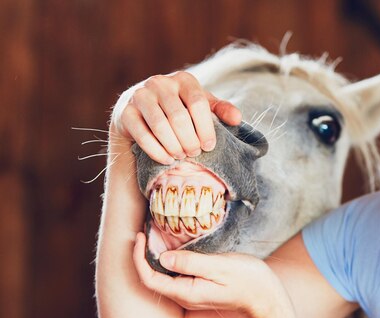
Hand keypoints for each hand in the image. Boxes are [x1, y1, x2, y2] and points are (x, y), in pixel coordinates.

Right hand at [112, 71, 241, 164]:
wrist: (141, 112)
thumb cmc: (180, 109)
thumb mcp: (202, 106)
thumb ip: (220, 110)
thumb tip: (237, 119)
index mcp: (183, 79)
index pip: (197, 103)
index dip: (205, 128)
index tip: (209, 146)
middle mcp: (160, 83)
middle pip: (179, 117)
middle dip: (189, 141)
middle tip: (194, 154)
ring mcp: (140, 96)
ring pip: (160, 126)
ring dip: (174, 146)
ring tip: (181, 157)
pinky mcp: (125, 112)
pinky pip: (142, 135)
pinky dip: (157, 151)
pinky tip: (167, 159)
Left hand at [132, 233, 289, 317]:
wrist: (266, 297)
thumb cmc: (247, 280)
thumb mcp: (219, 267)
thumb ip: (190, 263)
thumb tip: (163, 258)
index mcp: (187, 293)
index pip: (150, 279)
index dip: (139, 258)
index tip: (140, 236)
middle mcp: (185, 297)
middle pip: (153, 279)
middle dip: (144, 256)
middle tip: (144, 232)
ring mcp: (192, 294)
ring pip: (165, 277)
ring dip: (156, 257)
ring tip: (156, 235)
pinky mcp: (200, 289)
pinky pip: (177, 276)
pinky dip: (170, 260)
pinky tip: (176, 246)